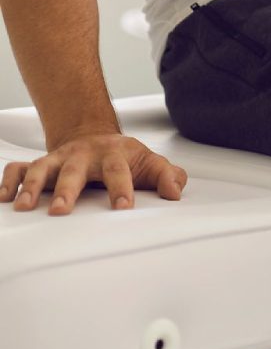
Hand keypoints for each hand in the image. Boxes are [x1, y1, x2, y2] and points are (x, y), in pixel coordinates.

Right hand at [1, 130, 187, 214]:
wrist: (97, 137)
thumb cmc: (125, 158)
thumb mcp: (150, 163)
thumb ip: (167, 176)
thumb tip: (176, 192)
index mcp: (114, 154)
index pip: (118, 171)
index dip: (122, 188)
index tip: (123, 207)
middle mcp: (84, 155)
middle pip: (75, 170)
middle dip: (67, 190)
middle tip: (60, 211)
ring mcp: (60, 159)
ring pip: (41, 168)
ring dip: (32, 186)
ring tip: (23, 206)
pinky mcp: (41, 164)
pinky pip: (18, 169)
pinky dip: (9, 181)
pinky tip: (4, 198)